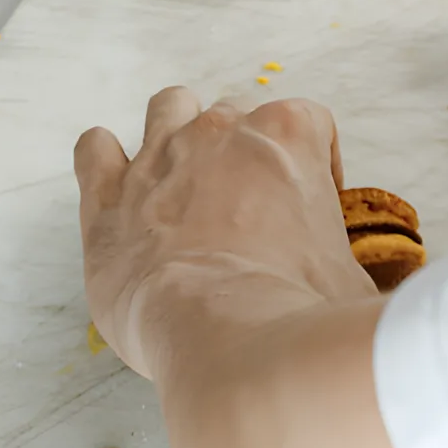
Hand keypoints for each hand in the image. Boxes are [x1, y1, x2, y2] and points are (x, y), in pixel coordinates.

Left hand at [75, 90, 373, 382]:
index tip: (307, 213)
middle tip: (242, 216)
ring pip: (167, 110)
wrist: (230, 337)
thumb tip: (351, 283)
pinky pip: (93, 149)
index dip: (311, 167)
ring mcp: (158, 157)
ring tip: (180, 185)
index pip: (307, 125)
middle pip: (232, 121)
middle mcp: (219, 133)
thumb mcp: (354, 273)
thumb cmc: (300, 310)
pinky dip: (102, 158)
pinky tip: (114, 184)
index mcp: (288, 135)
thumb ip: (345, 254)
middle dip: (239, 159)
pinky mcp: (107, 198)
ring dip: (176, 134)